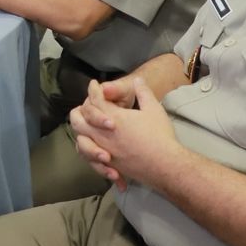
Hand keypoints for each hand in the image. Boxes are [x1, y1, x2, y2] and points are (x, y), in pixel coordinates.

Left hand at [69, 77, 180, 192]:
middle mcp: (104, 135)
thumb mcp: (153, 108)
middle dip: (80, 111)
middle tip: (87, 106)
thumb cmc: (160, 135)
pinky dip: (91, 156)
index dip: (93, 90)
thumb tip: (138, 79)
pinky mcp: (110, 166)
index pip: (95, 100)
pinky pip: (91, 161)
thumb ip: (143, 92)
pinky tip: (97, 152)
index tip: (94, 84)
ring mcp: (105, 151)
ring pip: (81, 142)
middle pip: (79, 120)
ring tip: (88, 128)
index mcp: (114, 118)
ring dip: (81, 134)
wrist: (166, 165)